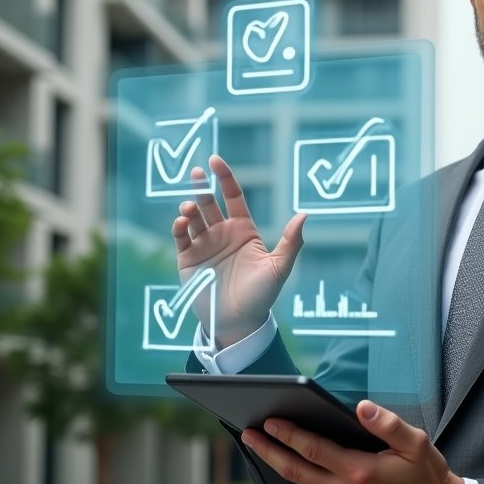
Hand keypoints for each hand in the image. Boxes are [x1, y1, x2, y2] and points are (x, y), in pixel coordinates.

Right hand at [171, 154, 305, 347]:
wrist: (238, 322)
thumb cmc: (262, 295)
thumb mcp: (280, 267)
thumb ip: (291, 241)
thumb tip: (304, 214)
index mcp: (243, 230)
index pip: (232, 196)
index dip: (224, 177)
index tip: (215, 161)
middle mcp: (222, 233)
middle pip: (209, 202)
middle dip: (201, 186)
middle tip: (197, 173)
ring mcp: (203, 245)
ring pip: (192, 217)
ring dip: (189, 207)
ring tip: (190, 208)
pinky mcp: (187, 259)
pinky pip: (180, 238)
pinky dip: (179, 227)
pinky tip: (183, 222)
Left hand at [240, 401, 464, 483]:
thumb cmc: (427, 475)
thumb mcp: (416, 443)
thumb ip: (387, 424)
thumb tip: (361, 407)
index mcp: (360, 471)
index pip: (313, 449)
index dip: (289, 434)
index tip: (269, 421)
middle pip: (296, 470)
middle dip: (268, 451)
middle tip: (248, 434)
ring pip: (301, 483)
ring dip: (279, 464)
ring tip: (261, 446)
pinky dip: (298, 477)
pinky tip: (291, 464)